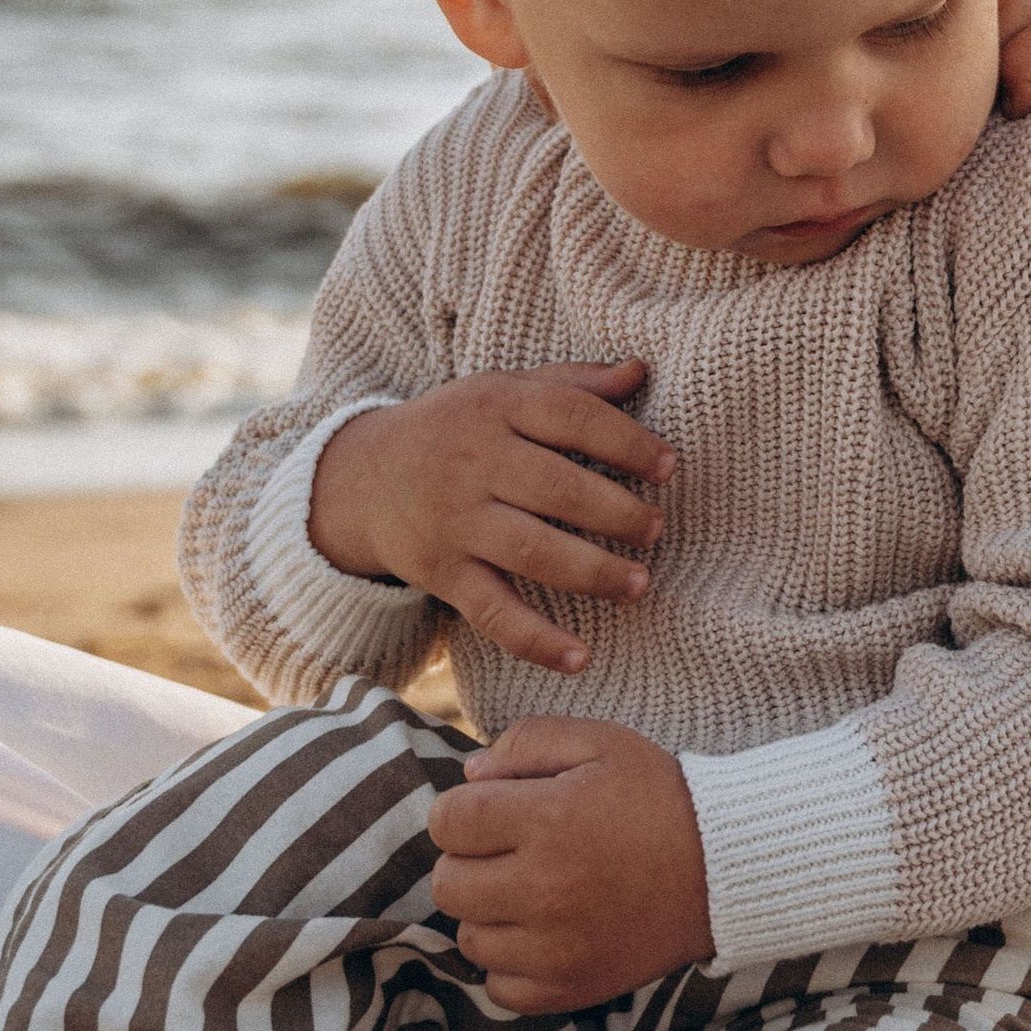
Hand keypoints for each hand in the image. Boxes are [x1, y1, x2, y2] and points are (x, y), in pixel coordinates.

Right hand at [309, 364, 674, 677]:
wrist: (361, 478)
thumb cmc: (455, 429)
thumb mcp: (502, 391)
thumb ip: (570, 383)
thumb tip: (639, 371)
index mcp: (495, 406)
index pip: (569, 416)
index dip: (626, 440)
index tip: (669, 466)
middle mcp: (473, 461)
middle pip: (556, 487)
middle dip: (616, 512)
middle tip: (656, 529)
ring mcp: (455, 521)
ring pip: (532, 551)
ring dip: (593, 572)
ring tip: (640, 584)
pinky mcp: (441, 573)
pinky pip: (492, 611)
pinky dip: (535, 639)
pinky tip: (579, 659)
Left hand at [429, 718, 713, 1011]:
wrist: (724, 869)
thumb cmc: (658, 797)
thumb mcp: (600, 743)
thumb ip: (527, 742)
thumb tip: (468, 775)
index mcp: (547, 820)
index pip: (447, 822)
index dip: (461, 811)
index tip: (491, 811)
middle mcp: (544, 889)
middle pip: (447, 884)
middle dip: (469, 860)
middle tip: (510, 851)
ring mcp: (555, 949)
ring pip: (468, 936)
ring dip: (488, 912)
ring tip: (530, 890)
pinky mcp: (570, 988)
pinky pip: (499, 986)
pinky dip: (510, 962)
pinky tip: (541, 932)